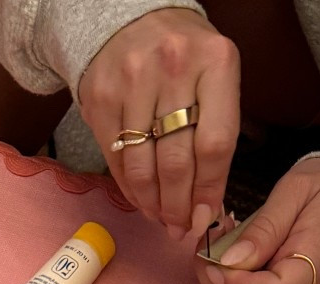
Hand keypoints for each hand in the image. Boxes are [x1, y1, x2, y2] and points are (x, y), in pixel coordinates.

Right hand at [78, 7, 238, 235]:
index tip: (205, 217)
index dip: (209, 190)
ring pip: (143, 166)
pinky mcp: (101, 98)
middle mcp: (174, 68)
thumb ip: (217, 132)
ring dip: (153, 203)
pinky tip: (142, 199)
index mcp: (215, 62)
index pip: (215, 144)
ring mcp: (132, 82)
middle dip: (179, 206)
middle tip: (180, 227)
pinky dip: (131, 189)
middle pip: (177, 161)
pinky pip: (117, 159)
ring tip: (161, 218)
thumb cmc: (182, 57)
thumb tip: (207, 205)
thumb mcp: (215, 76)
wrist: (129, 20)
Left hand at [198, 158, 319, 283]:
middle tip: (215, 232)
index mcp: (318, 266)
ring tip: (226, 239)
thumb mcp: (296, 190)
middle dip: (214, 273)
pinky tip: (237, 258)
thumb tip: (229, 261)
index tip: (218, 256)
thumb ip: (264, 228)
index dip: (237, 283)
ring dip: (217, 278)